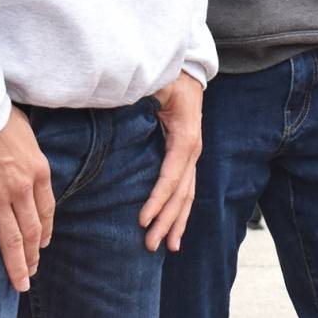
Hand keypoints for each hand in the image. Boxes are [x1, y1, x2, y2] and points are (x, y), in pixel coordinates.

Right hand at [0, 105, 53, 291]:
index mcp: (38, 172)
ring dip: (16, 265)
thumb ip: (31, 158)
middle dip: (33, 255)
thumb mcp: (29, 136)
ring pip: (11, 240)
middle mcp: (22, 190)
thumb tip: (29, 167)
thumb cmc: (0, 120)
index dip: (45, 231)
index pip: (46, 211)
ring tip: (20, 283)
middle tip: (32, 272)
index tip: (44, 244)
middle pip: (31, 231)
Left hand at [140, 72, 203, 251]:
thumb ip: (145, 95)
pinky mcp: (187, 156)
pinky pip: (186, 188)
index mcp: (185, 135)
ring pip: (188, 195)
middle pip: (182, 192)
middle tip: (149, 244)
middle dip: (167, 220)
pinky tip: (174, 229)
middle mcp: (193, 148)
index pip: (172, 175)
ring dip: (177, 222)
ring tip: (168, 247)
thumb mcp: (159, 82)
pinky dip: (180, 210)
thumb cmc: (170, 76)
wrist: (188, 70)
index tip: (143, 220)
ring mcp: (193, 153)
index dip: (158, 199)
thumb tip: (124, 102)